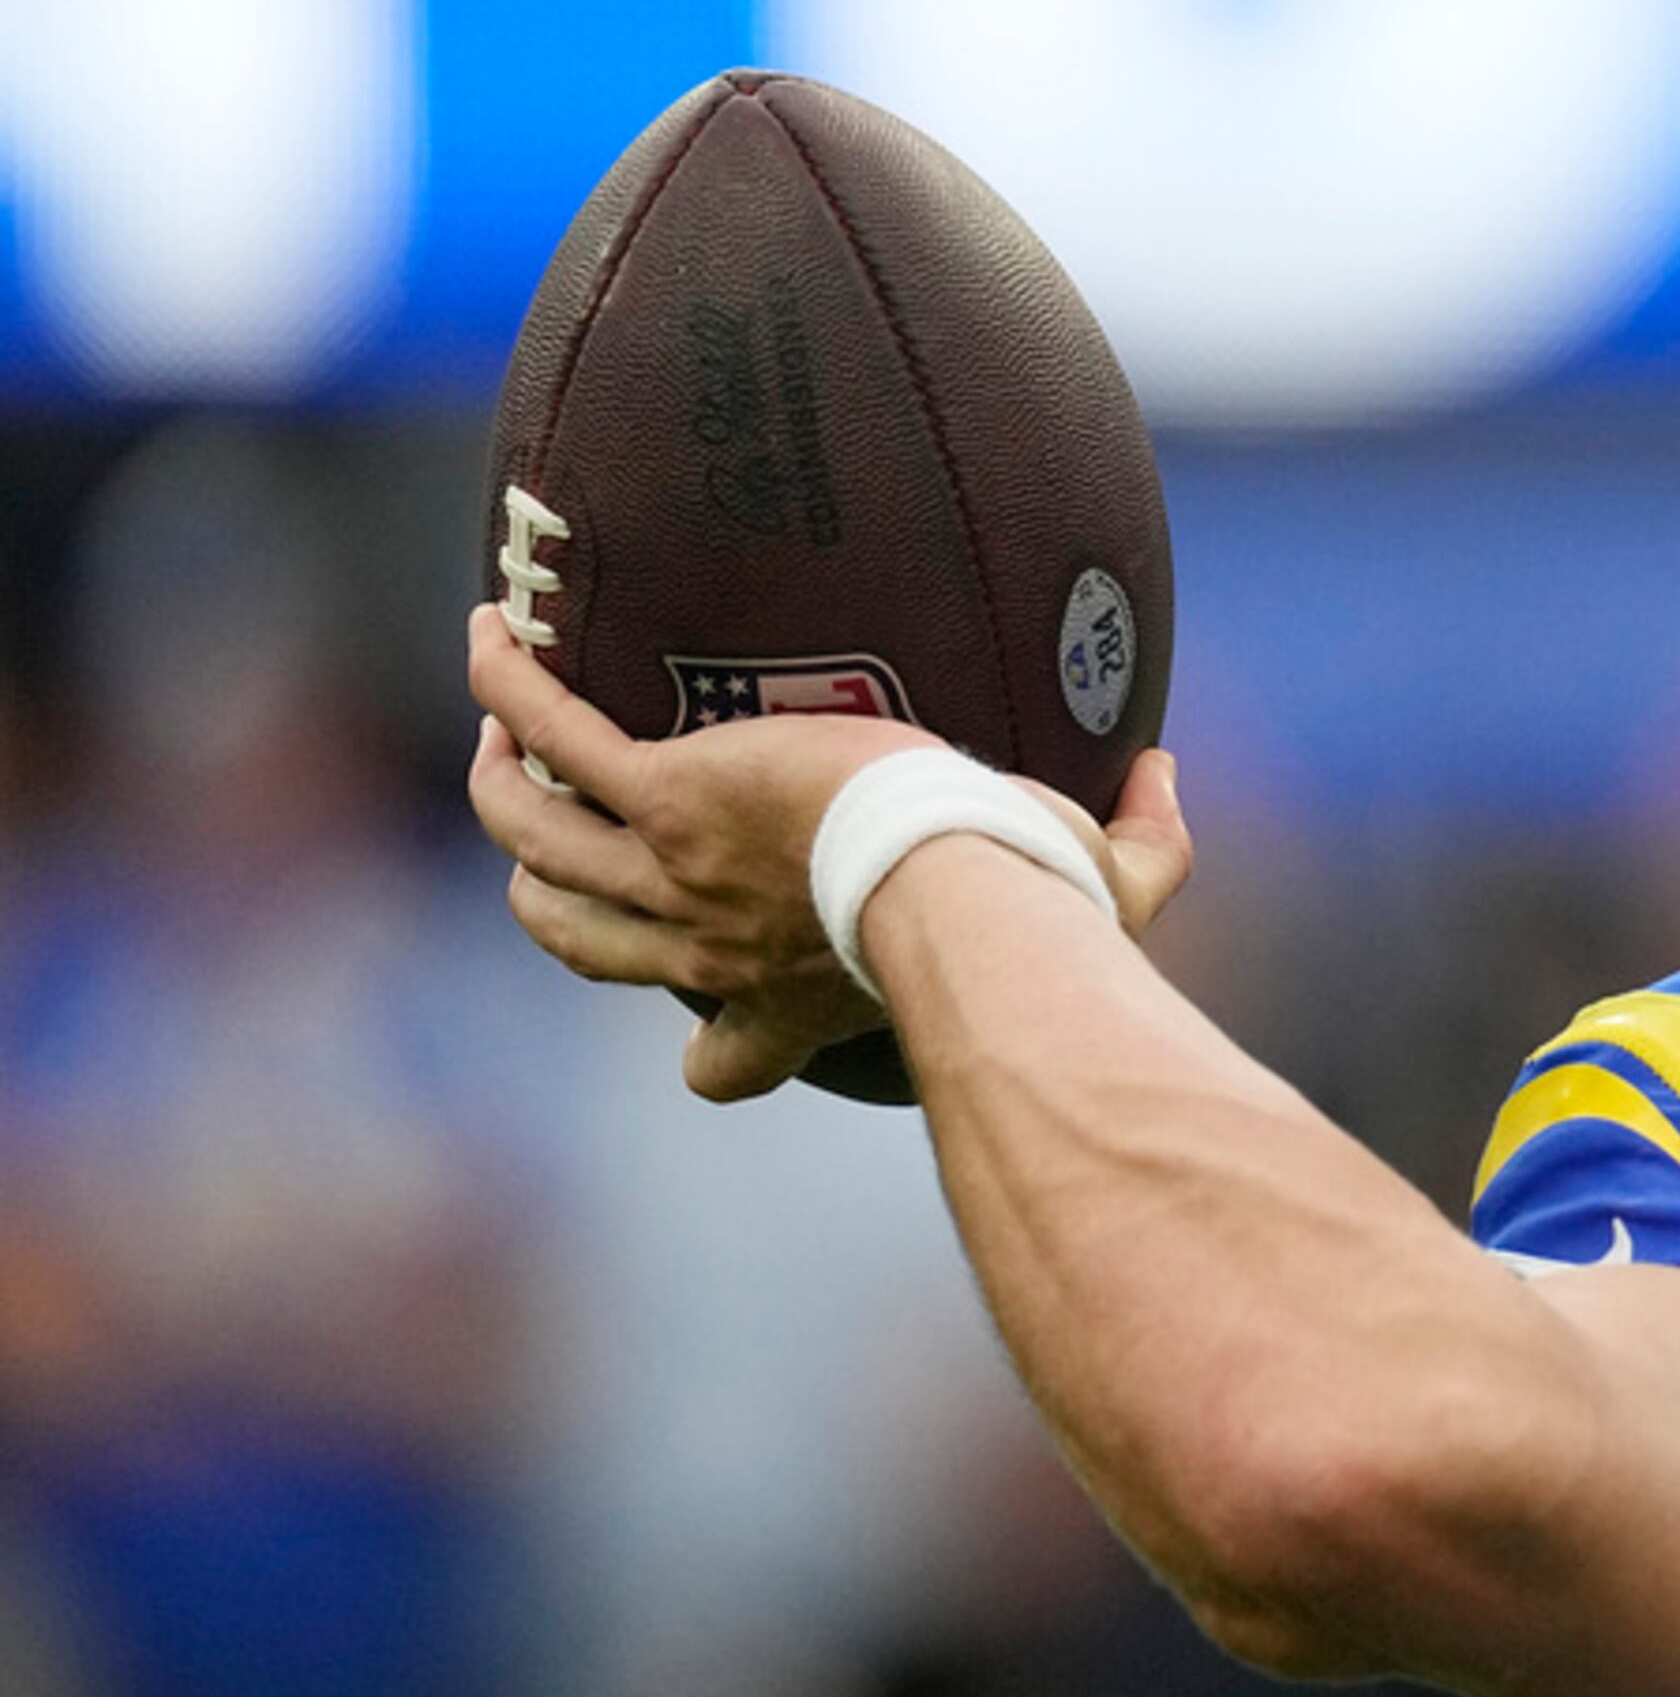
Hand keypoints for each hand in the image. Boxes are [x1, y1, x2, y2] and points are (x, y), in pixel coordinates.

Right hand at [464, 606, 1192, 1099]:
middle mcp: (712, 946)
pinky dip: (512, 690)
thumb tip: (1168, 777)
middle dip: (549, 894)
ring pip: (538, 839)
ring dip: (505, 788)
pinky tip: (494, 639)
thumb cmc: (1036, 904)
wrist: (963, 884)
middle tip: (548, 832)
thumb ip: (1148, 848)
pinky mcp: (666, 796)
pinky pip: (552, 737)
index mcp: (795, 997)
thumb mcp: (1096, 893)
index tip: (707, 1034)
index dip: (708, 1049)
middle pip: (583, 938)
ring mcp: (673, 872)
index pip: (727, 1057)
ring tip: (497, 737)